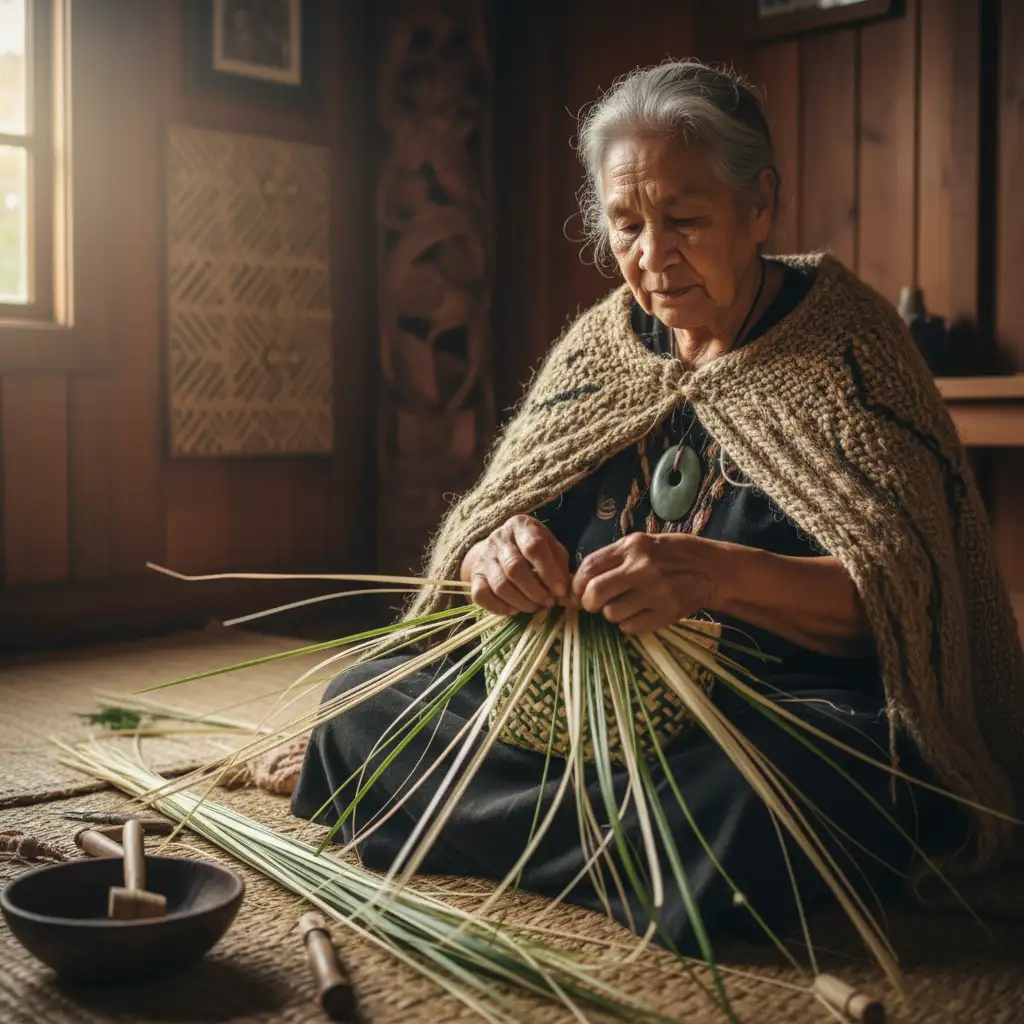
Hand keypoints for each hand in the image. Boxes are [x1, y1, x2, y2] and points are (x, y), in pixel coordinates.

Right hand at [460, 515, 571, 615]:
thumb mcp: (551, 547)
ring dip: (521, 602)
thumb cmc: (532, 548)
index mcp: (521, 526)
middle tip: (549, 602)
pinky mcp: (475, 576)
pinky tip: (515, 610)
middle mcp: (499, 538)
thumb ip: (560, 564)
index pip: (533, 547)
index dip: (549, 572)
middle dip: (535, 591)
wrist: (499, 548)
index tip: (560, 591)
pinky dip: (499, 607)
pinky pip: (481, 595)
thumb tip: (564, 589)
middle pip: (515, 568)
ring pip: (500, 585)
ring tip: (536, 607)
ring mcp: (484, 558)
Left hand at [571, 532, 723, 634]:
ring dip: (612, 613)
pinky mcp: (667, 613)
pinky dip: (628, 625)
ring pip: (612, 614)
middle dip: (588, 603)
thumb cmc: (673, 554)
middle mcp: (642, 568)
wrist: (713, 570)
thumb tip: (580, 580)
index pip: (589, 567)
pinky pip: (630, 628)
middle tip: (594, 605)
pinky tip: (638, 614)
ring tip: (624, 606)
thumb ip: (614, 558)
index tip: (578, 591)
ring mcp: (656, 592)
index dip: (577, 583)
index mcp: (633, 546)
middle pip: (595, 593)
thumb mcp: (643, 543)